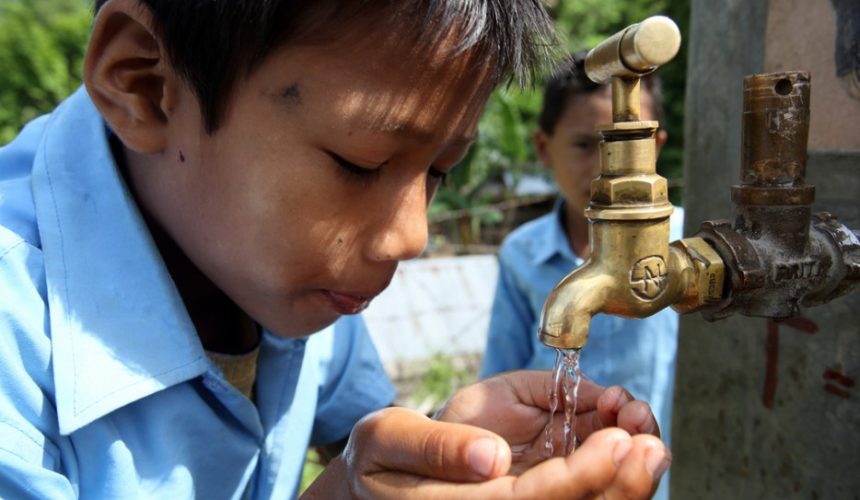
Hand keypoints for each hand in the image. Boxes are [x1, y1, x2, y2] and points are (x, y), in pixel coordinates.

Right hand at [302, 371, 669, 498]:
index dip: (581, 476)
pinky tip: (624, 426)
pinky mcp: (531, 497)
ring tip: (644, 426)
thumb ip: (435, 448)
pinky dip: (613, 466)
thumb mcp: (387, 440)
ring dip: (627, 475)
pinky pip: (581, 493)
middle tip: (651, 439)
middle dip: (623, 481)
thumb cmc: (381, 462)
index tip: (617, 442)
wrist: (378, 484)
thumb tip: (493, 457)